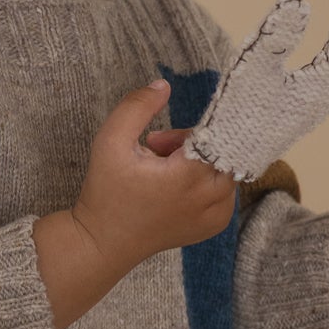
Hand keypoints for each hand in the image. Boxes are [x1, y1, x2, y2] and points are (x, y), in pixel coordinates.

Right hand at [72, 80, 236, 272]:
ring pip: (225, 167)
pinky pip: (224, 188)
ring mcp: (217, 215)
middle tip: (156, 146)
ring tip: (161, 167)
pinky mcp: (214, 225)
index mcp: (189, 177)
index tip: (178, 123)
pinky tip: (173, 185)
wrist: (104, 244)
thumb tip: (164, 85)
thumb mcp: (110, 142)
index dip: (202, 122)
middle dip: (193, 140)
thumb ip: (136, 107)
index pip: (222, 134)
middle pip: (224, 148)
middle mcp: (211, 198)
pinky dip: (205, 178)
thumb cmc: (105, 193)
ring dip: (199, 159)